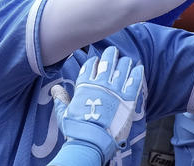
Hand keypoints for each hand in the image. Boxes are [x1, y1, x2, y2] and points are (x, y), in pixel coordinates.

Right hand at [51, 46, 145, 163]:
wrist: (92, 142)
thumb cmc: (76, 130)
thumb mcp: (64, 114)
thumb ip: (61, 99)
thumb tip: (55, 88)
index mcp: (84, 86)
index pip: (90, 66)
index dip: (94, 61)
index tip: (97, 59)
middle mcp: (101, 84)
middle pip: (108, 62)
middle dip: (110, 54)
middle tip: (113, 51)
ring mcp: (115, 90)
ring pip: (123, 68)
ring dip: (124, 62)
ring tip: (126, 59)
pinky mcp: (128, 98)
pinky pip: (135, 81)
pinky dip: (137, 73)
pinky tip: (139, 68)